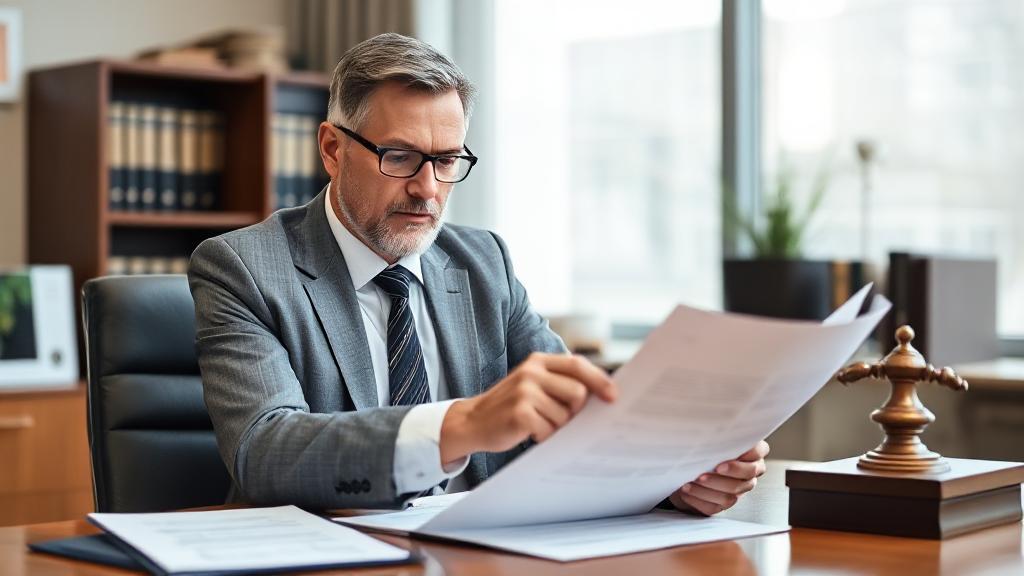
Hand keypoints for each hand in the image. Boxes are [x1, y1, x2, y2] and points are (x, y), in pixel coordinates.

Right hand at [440, 353, 617, 465]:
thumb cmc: (510, 406)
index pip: (578, 365)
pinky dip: (542, 436)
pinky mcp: (520, 413)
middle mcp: (532, 372)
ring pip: (565, 416)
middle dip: (575, 412)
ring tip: (537, 424)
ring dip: (555, 427)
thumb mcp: (532, 384)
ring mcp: (525, 391)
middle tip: (558, 418)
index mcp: (538, 361)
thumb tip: (601, 396)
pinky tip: (528, 432)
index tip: (614, 397)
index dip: (600, 381)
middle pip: (578, 394)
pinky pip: (549, 430)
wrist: (472, 421)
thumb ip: (560, 383)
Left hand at [668, 440, 768, 515]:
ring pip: (730, 495)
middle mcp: (748, 473)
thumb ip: (715, 431)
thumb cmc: (701, 447)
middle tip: (709, 469)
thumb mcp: (709, 435)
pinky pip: (714, 507)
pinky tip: (687, 491)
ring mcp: (736, 490)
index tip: (726, 458)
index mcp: (750, 452)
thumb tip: (705, 417)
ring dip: (709, 488)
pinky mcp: (721, 504)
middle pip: (747, 476)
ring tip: (692, 480)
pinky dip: (699, 499)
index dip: (747, 454)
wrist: (684, 468)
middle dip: (728, 474)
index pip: (759, 451)